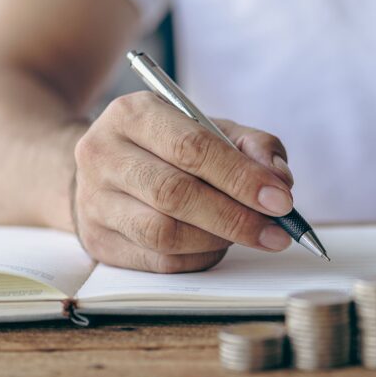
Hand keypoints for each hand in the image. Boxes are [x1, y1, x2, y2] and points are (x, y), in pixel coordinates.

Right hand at [72, 91, 295, 272]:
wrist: (107, 166)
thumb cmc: (170, 147)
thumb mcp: (212, 129)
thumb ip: (252, 145)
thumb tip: (280, 179)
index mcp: (133, 114)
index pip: (192, 148)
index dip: (241, 177)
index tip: (281, 200)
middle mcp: (103, 154)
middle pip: (174, 194)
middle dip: (235, 217)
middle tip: (276, 231)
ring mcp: (94, 201)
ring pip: (164, 233)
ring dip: (218, 240)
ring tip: (247, 234)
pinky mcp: (98, 241)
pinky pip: (159, 262)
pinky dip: (200, 258)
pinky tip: (217, 245)